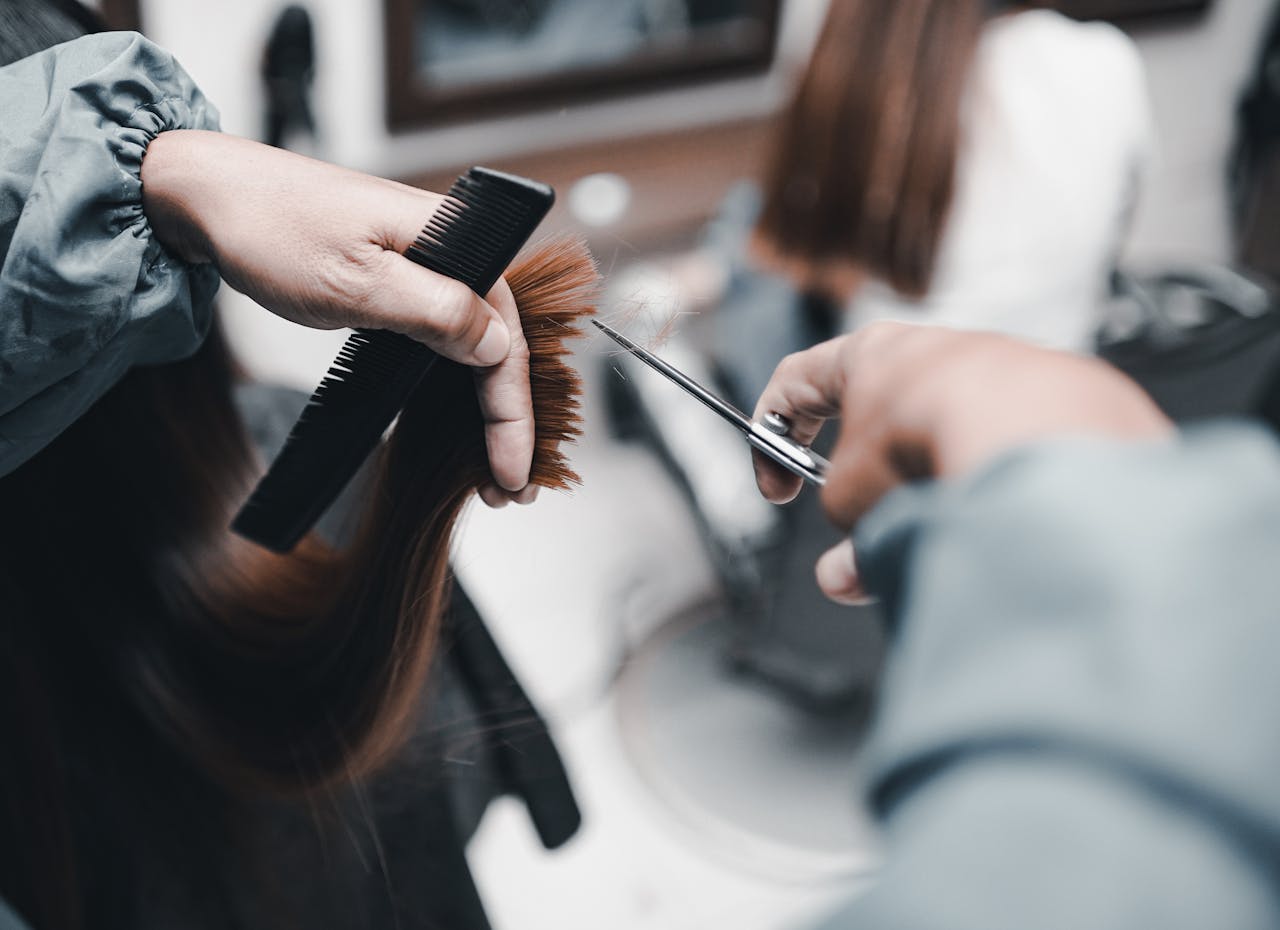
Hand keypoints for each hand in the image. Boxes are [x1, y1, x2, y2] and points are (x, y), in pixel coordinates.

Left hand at [141, 130, 534, 500]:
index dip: (514, 413)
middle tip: (507, 488)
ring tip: (489, 465)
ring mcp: (428, 263)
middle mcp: (453, 248)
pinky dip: (455, 382)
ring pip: (476, 345)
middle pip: (502, 345)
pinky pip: (445, 335)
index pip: (507, 338)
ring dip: (486, 408)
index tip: (512, 470)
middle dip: (508, 421)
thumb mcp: (356, 283)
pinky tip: (457, 417)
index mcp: (456, 238)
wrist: (210, 193)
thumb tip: (498, 347)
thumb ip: (436, 313)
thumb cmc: (272, 227)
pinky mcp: (402, 278)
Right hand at [751, 322, 1171, 600]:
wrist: (1026, 430)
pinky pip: (1005, 447)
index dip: (771, 439)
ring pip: (947, 433)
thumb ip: (843, 537)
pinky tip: (990, 522)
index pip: (797, 380)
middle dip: (867, 478)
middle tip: (865, 521)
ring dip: (930, 485)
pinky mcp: (1051, 398)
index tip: (778, 490)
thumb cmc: (918, 446)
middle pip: (880, 413)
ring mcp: (997, 367)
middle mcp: (932, 349)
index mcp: (868, 354)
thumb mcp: (854, 502)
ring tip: (935, 534)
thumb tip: (845, 579)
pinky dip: (988, 485)